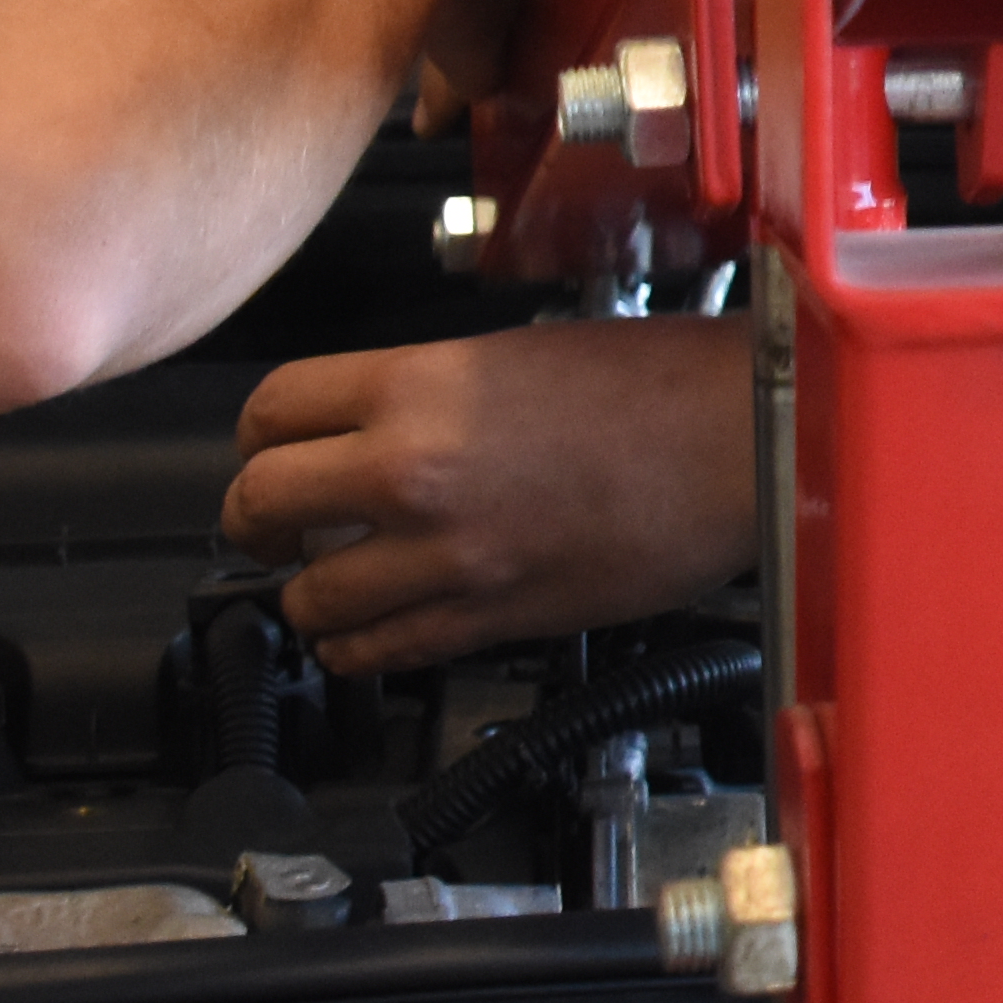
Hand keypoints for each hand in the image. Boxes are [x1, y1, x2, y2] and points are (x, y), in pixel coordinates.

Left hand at [226, 315, 757, 673]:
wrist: (747, 442)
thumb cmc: (669, 386)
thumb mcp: (522, 352)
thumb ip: (433, 392)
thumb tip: (379, 425)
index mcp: (420, 385)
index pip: (268, 412)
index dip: (258, 437)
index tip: (272, 450)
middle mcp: (413, 469)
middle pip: (259, 505)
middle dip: (255, 520)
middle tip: (275, 524)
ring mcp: (448, 552)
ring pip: (309, 596)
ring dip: (309, 593)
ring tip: (330, 582)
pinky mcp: (489, 616)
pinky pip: (381, 650)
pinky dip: (359, 647)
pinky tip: (370, 630)